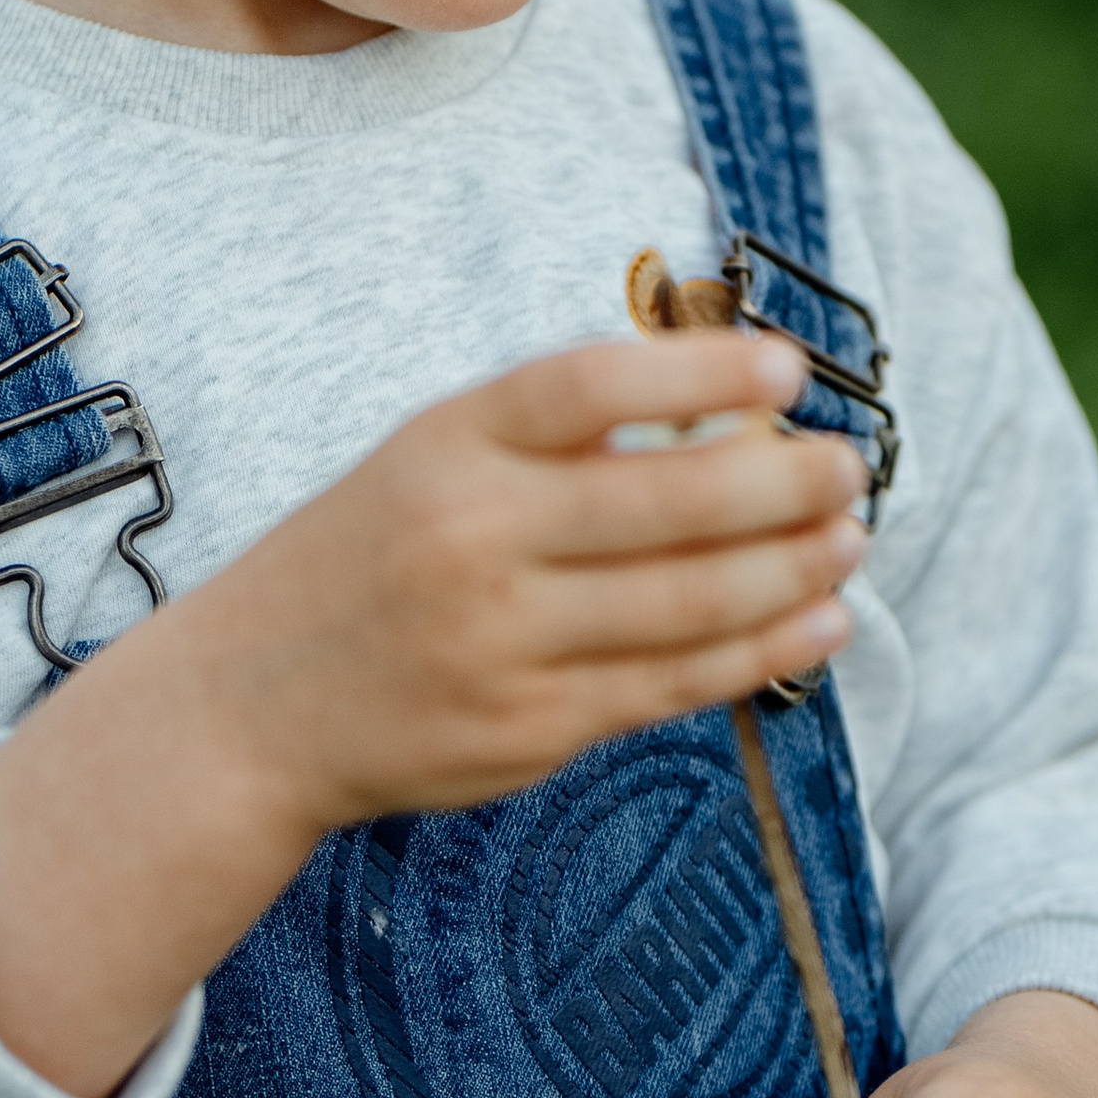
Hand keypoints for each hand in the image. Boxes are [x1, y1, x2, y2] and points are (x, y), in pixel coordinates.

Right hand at [0, 329, 866, 1097]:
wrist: (247, 711)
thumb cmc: (360, 563)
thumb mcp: (422, 460)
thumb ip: (545, 438)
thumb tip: (718, 411)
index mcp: (443, 446)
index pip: (586, 387)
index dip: (697, 370)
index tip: (785, 368)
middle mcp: (472, 539)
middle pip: (665, 501)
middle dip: (783, 483)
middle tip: (850, 466)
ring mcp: (502, 643)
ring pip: (688, 602)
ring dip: (791, 567)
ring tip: (849, 537)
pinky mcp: (529, 729)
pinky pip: (671, 685)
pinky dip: (759, 651)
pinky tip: (814, 619)